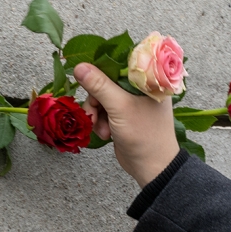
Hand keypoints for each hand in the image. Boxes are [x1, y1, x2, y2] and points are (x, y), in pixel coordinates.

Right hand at [74, 63, 179, 186]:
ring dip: (97, 113)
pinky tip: (105, 134)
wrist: (151, 168)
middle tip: (95, 113)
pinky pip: (104, 112)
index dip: (102, 69)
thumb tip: (79, 67)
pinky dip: (100, 122)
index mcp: (148, 80)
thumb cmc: (144, 135)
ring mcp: (131, 104)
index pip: (121, 63)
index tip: (87, 77)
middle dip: (96, 99)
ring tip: (103, 129)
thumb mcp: (119, 107)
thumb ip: (99, 86)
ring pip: (102, 98)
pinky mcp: (123, 117)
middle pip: (106, 82)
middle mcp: (140, 89)